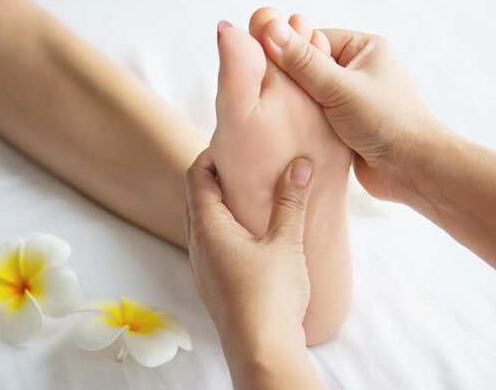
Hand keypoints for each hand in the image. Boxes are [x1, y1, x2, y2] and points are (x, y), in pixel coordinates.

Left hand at [184, 149, 313, 343]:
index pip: (196, 176)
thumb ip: (291, 201)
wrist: (261, 350)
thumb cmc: (270, 296)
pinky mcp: (213, 284)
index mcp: (208, 228)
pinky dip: (223, 227)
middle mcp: (198, 245)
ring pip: (201, 223)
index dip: (210, 155)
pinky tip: (250, 234)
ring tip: (248, 195)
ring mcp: (202, 267)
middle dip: (214, 176)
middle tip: (243, 164)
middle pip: (195, 197)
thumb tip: (300, 164)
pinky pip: (210, 244)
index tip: (234, 144)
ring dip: (218, 203)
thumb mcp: (286, 242)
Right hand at [256, 15, 448, 201]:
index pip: (312, 39)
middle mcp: (359, 70)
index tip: (264, 66)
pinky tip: (291, 131)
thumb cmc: (387, 122)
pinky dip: (304, 124)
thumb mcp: (339, 87)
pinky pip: (314, 117)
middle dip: (291, 82)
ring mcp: (352, 99)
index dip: (287, 52)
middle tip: (270, 94)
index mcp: (364, 48)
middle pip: (308, 67)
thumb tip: (270, 27)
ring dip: (296, 106)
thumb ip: (302, 61)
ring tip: (280, 115)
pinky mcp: (345, 124)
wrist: (413, 170)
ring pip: (309, 95)